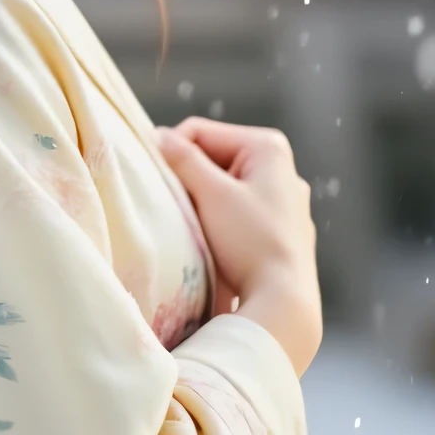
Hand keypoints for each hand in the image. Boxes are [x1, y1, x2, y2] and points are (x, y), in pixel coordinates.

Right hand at [155, 117, 322, 376]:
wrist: (284, 302)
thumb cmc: (250, 242)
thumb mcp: (211, 194)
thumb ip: (182, 160)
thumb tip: (157, 136)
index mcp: (268, 148)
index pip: (200, 132)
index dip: (171, 151)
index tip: (151, 177)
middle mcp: (281, 169)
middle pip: (212, 159)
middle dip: (189, 179)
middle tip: (170, 203)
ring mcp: (283, 201)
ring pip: (222, 186)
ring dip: (201, 201)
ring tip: (190, 225)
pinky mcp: (279, 229)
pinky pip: (236, 211)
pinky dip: (218, 219)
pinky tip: (210, 241)